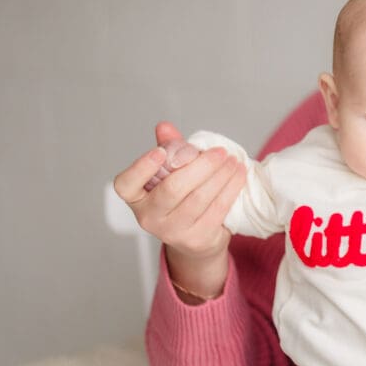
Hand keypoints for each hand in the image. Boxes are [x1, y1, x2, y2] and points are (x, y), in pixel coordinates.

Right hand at [112, 121, 246, 298]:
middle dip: (201, 166)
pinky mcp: (197, 238)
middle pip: (173, 188)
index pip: (126, 184)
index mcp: (137, 198)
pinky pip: (217, 209)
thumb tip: (164, 127)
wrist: (196, 238)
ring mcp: (173, 231)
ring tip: (233, 160)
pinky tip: (239, 174)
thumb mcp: (170, 174)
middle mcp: (150, 217)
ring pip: (199, 198)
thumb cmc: (180, 199)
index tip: (160, 152)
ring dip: (221, 175)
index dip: (142, 168)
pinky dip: (231, 189)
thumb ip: (168, 150)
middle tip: (220, 151)